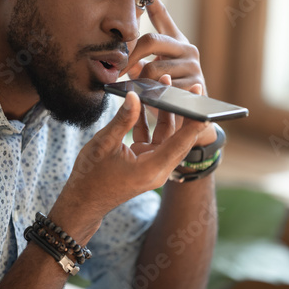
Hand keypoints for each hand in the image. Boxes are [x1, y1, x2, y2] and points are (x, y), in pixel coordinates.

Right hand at [50, 91, 207, 242]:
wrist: (83, 200)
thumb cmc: (90, 176)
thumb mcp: (103, 144)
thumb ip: (122, 120)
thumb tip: (134, 96)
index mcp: (151, 169)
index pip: (180, 143)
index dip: (194, 123)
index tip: (205, 105)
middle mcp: (157, 169)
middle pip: (180, 138)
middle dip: (185, 112)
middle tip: (193, 87)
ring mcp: (153, 166)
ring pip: (168, 136)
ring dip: (166, 113)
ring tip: (166, 87)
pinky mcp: (146, 162)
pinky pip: (154, 139)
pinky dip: (150, 122)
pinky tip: (143, 103)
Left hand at [123, 0, 216, 146]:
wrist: (193, 117)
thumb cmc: (169, 91)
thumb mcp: (155, 73)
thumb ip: (140, 60)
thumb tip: (120, 50)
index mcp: (177, 42)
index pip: (164, 19)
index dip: (154, 6)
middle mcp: (188, 49)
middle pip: (151, 41)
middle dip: (130, 56)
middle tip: (118, 70)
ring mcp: (193, 66)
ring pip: (153, 69)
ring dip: (140, 81)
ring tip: (139, 90)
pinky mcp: (196, 85)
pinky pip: (164, 88)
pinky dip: (153, 95)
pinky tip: (153, 100)